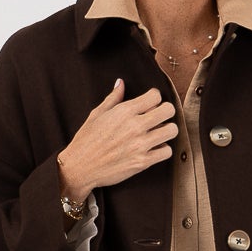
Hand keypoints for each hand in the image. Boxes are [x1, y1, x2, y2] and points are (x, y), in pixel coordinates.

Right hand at [58, 79, 177, 201]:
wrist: (80, 167)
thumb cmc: (86, 140)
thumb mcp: (97, 114)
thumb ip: (113, 98)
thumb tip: (120, 83)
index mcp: (124, 111)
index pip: (155, 95)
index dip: (154, 98)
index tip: (149, 104)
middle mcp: (135, 126)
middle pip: (168, 110)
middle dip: (165, 111)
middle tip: (158, 117)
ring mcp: (140, 145)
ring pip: (172, 131)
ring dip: (167, 130)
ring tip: (158, 133)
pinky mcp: (142, 162)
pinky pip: (166, 152)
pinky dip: (162, 149)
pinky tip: (154, 148)